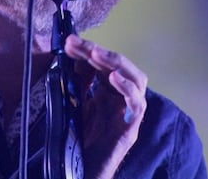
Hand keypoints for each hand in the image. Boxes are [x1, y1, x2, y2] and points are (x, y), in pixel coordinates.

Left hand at [64, 34, 147, 177]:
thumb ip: (75, 83)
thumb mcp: (73, 104)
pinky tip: (113, 78)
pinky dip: (128, 89)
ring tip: (96, 54)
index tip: (69, 42)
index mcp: (107, 92)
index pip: (102, 63)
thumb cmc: (77, 141)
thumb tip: (71, 56)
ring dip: (116, 64)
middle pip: (120, 67)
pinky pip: (138, 105)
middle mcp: (121, 99)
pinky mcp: (131, 129)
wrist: (80, 173)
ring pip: (136, 79)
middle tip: (80, 45)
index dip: (87, 50)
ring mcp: (129, 113)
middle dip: (100, 52)